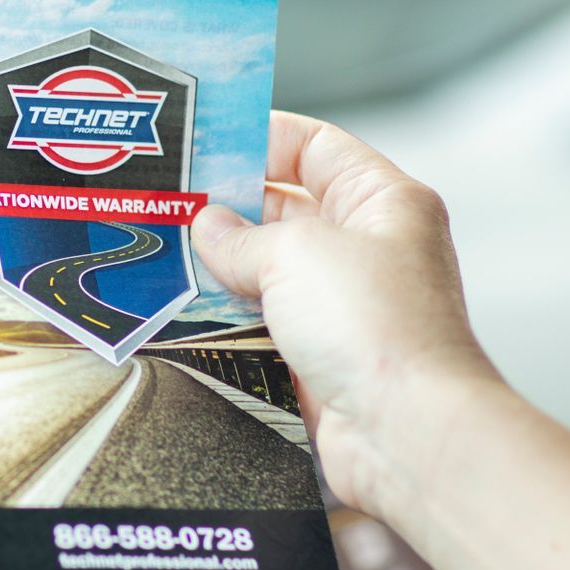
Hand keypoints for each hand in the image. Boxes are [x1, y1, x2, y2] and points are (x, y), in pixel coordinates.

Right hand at [190, 111, 503, 521]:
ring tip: (163, 253)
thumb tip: (207, 226)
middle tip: (168, 203)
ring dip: (222, 265)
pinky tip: (182, 309)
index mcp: (383, 202)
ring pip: (270, 269)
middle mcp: (369, 248)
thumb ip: (241, 236)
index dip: (260, 138)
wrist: (406, 431)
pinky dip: (227, 317)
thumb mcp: (296, 254)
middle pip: (286, 207)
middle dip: (227, 205)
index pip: (316, 146)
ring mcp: (345, 304)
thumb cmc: (377, 327)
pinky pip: (264, 323)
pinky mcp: (323, 355)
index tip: (204, 143)